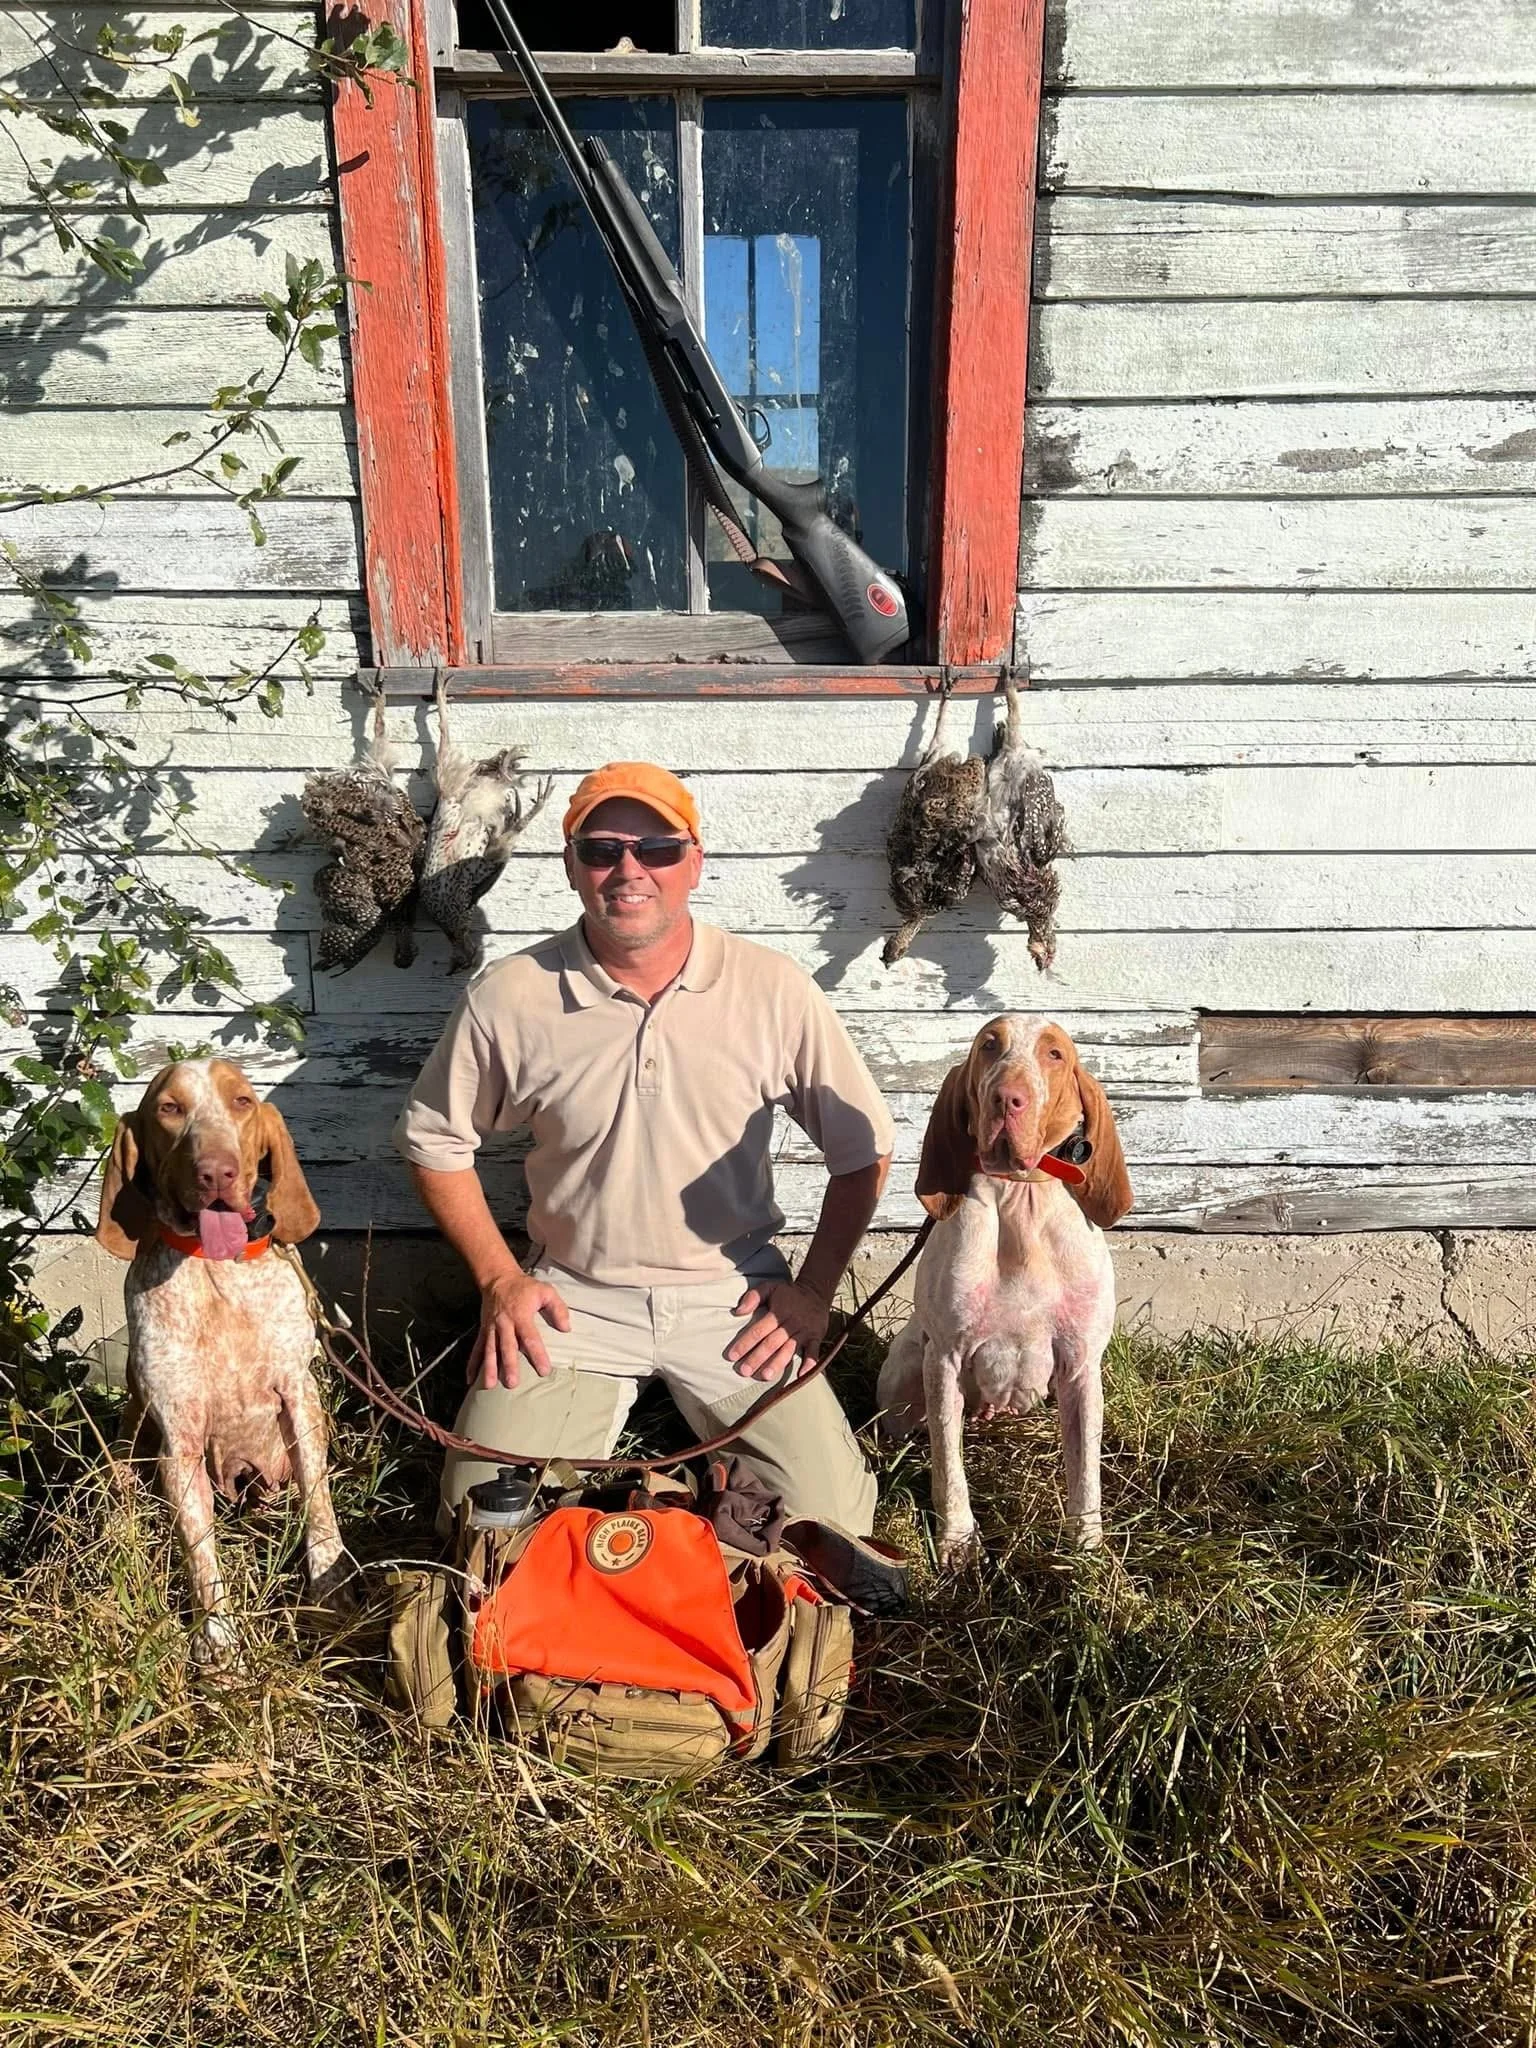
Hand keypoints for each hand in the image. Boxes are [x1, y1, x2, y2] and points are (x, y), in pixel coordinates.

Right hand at [471, 1270, 570, 1389]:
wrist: (498, 1278)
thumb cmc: (525, 1288)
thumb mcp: (545, 1291)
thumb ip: (558, 1309)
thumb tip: (566, 1328)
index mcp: (521, 1315)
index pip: (530, 1337)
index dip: (537, 1354)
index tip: (544, 1370)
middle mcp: (504, 1324)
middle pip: (506, 1346)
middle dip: (509, 1365)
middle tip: (512, 1383)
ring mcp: (491, 1328)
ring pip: (489, 1350)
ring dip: (489, 1368)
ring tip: (489, 1385)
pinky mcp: (483, 1331)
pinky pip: (476, 1348)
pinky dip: (472, 1363)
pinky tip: (470, 1378)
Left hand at [726, 1278, 831, 1382]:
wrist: (816, 1291)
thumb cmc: (788, 1293)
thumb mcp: (770, 1287)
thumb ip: (753, 1296)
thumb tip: (737, 1311)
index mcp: (778, 1312)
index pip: (759, 1329)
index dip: (745, 1343)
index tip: (732, 1356)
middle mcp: (790, 1323)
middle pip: (772, 1343)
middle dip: (757, 1357)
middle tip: (744, 1371)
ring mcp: (804, 1331)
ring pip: (789, 1350)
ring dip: (778, 1364)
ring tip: (765, 1376)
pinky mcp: (816, 1337)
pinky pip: (814, 1352)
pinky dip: (810, 1364)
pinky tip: (801, 1376)